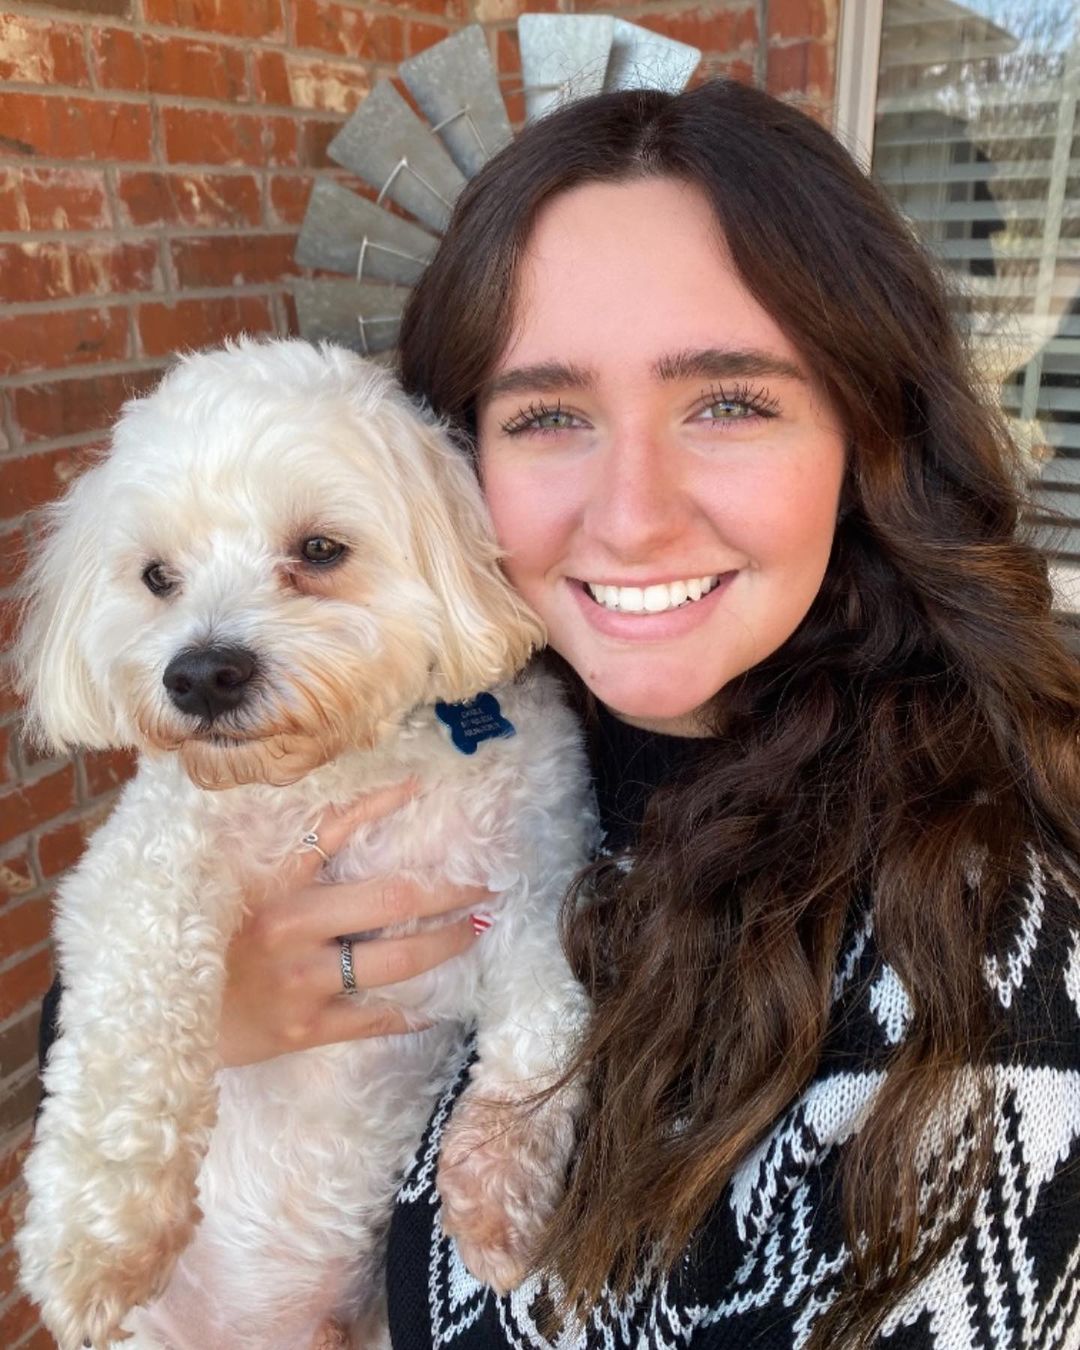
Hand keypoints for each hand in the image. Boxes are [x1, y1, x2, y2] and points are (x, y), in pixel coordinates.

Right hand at [219, 780, 486, 1066]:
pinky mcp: (307, 1029)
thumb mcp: (242, 891)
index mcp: (275, 890)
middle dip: (447, 892)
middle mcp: (294, 933)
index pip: (336, 832)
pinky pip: (374, 1019)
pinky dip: (410, 1012)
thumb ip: (293, 860)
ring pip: (394, 962)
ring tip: (474, 930)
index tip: (420, 789)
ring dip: (444, 945)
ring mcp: (304, 984)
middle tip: (484, 885)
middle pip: (391, 903)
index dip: (381, 806)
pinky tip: (437, 1005)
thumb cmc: (207, 947)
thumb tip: (360, 814)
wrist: (165, 1018)